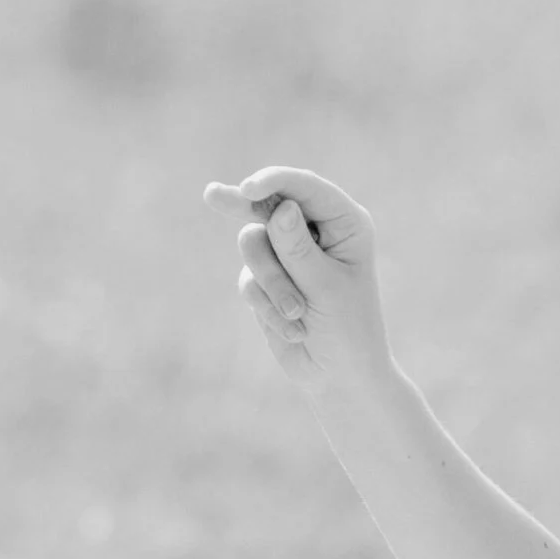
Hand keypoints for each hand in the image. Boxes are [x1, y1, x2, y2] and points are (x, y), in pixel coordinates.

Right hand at [202, 168, 390, 401]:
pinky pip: (248, 279)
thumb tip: (282, 208)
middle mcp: (315, 231)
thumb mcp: (326, 288)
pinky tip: (293, 328)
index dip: (275, 181)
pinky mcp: (267, 278)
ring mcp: (288, 253)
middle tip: (211, 195)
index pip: (307, 188)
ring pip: (253, 245)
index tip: (248, 188)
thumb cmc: (348, 330)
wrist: (339, 377)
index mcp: (345, 223)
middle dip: (243, 204)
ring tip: (297, 313)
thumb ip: (299, 249)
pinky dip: (266, 304)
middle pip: (268, 205)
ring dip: (271, 282)